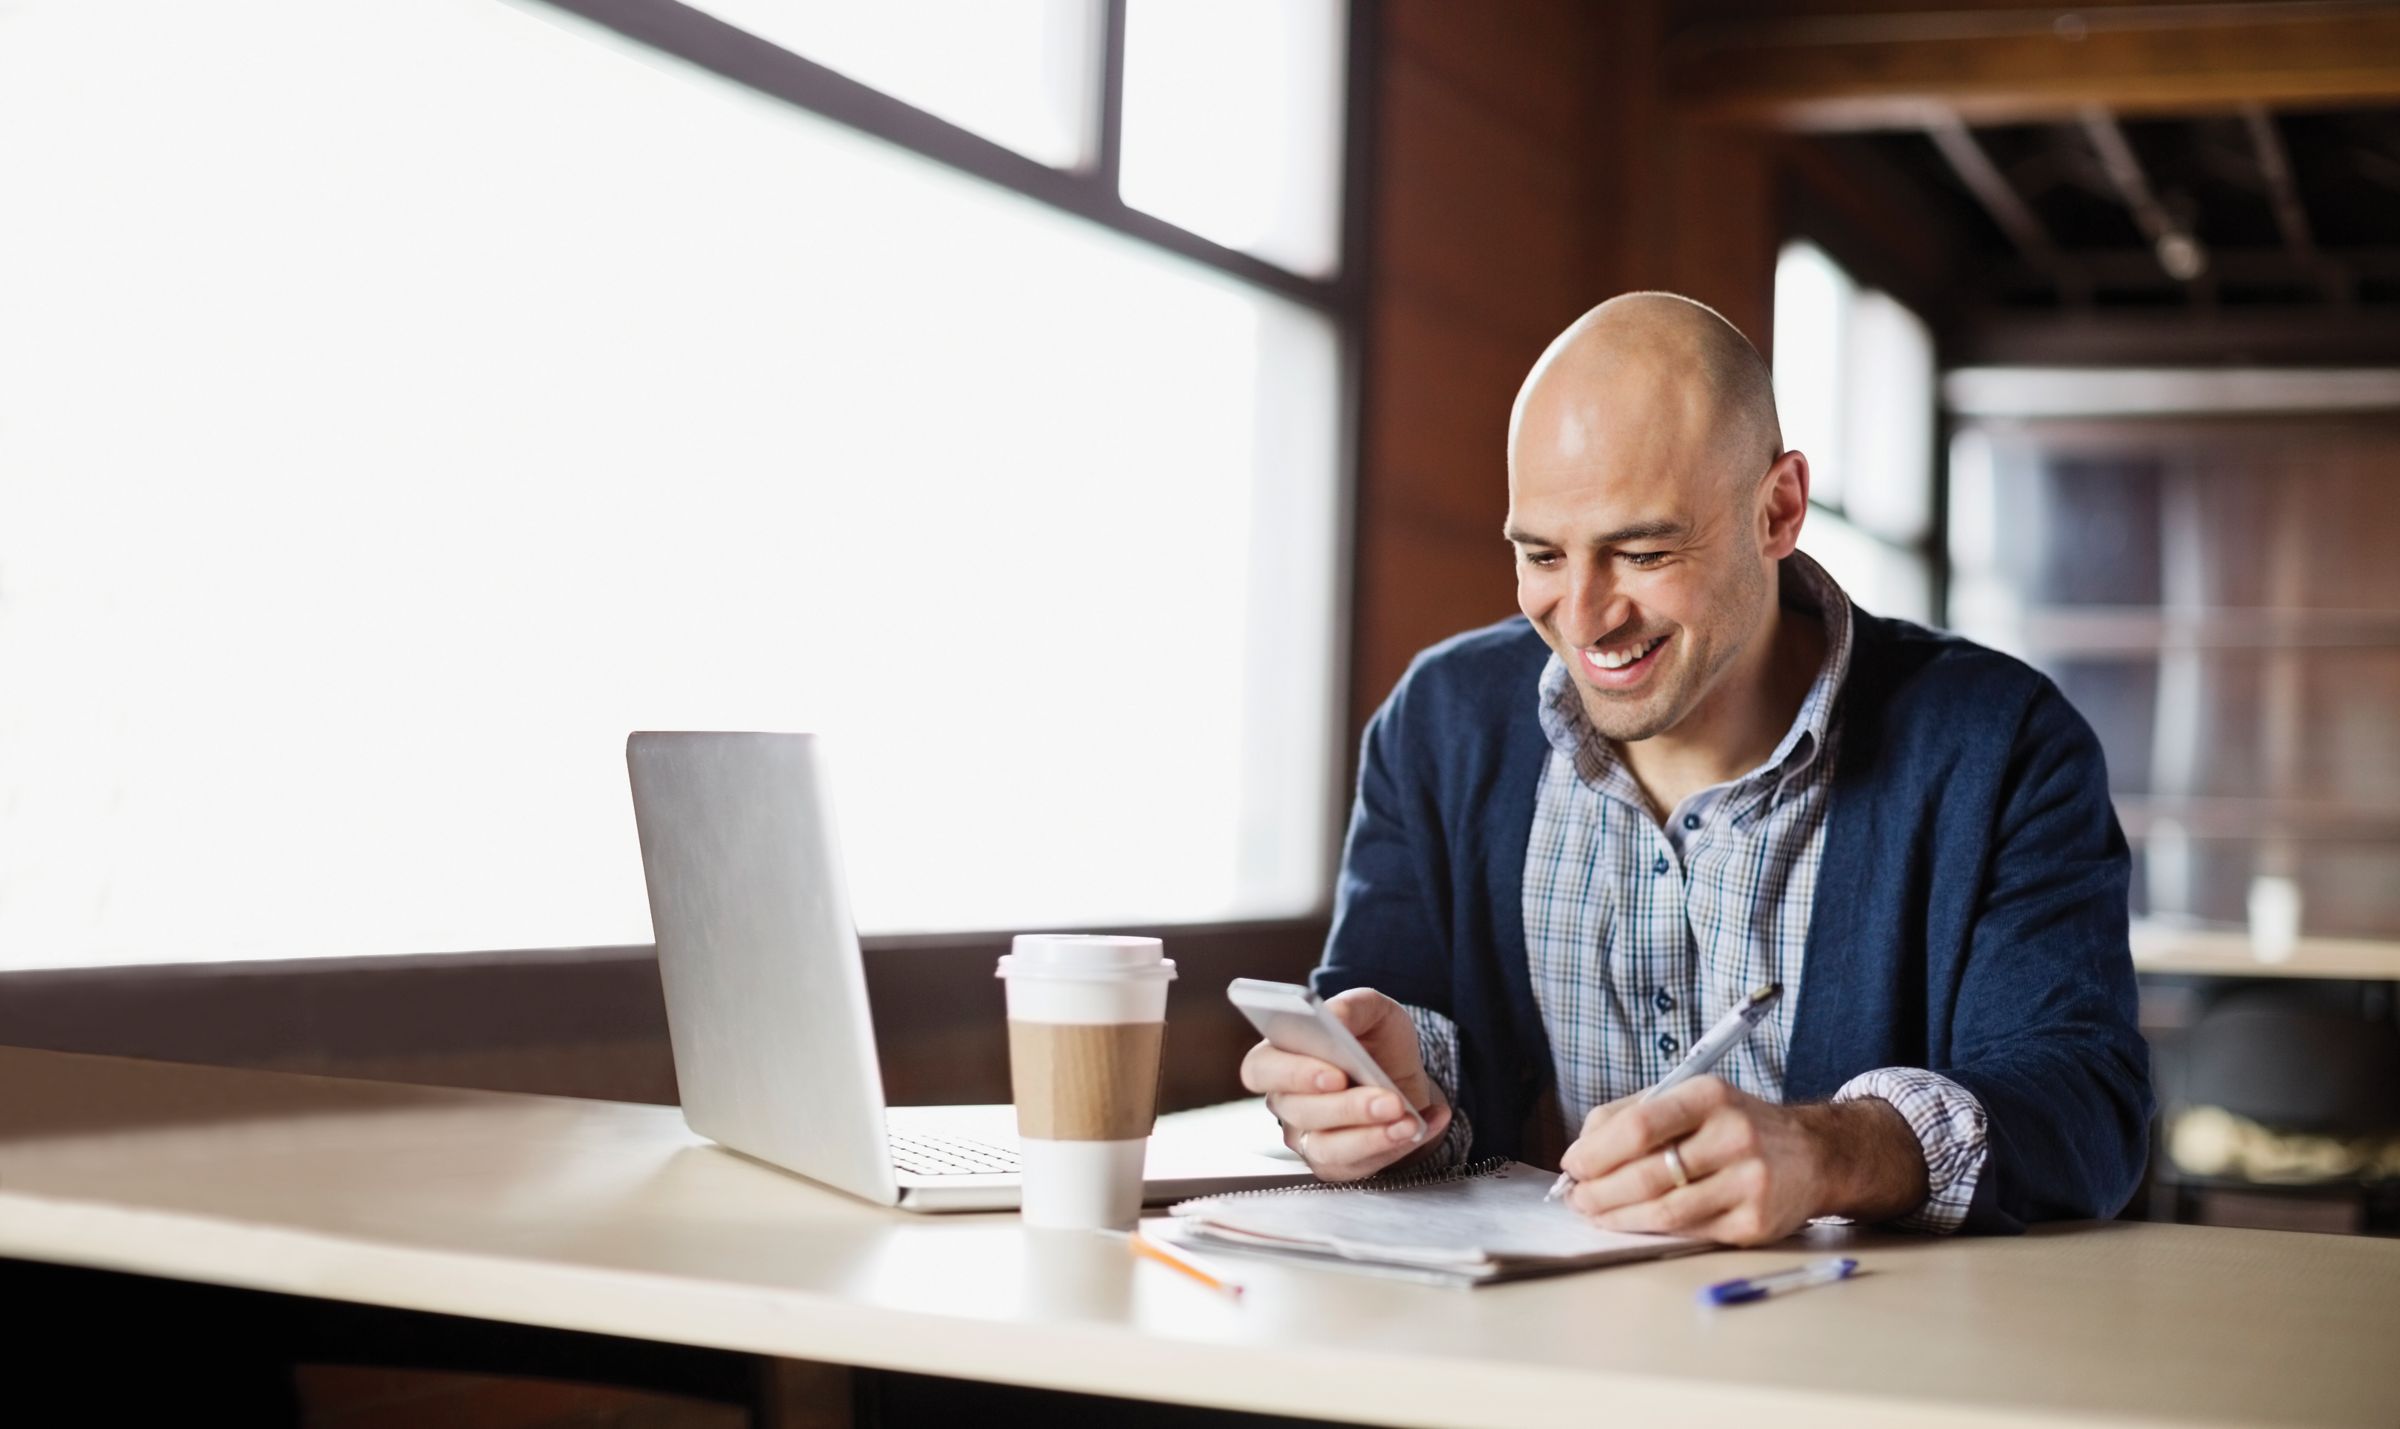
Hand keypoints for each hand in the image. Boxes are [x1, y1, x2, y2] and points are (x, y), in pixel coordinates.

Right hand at [1238, 987, 1452, 1181]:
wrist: (1402, 1075)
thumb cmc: (1374, 1040)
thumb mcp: (1372, 1010)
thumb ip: (1352, 1006)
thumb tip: (1334, 1017)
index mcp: (1279, 1056)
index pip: (1260, 1069)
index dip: (1292, 1074)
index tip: (1334, 1074)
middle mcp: (1286, 1101)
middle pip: (1300, 1112)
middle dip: (1348, 1108)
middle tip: (1387, 1100)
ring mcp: (1307, 1137)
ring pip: (1327, 1148)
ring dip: (1372, 1137)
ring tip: (1408, 1121)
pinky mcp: (1335, 1164)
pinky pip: (1359, 1165)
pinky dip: (1396, 1147)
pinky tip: (1420, 1125)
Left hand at [1558, 1077, 1926, 1245]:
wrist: (1814, 1155)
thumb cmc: (1735, 1125)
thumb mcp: (1691, 1099)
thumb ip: (1633, 1114)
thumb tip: (1581, 1149)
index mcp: (1710, 1096)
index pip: (1640, 1126)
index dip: (1596, 1152)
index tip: (1572, 1165)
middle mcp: (1734, 1136)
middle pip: (1647, 1173)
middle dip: (1599, 1190)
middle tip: (1575, 1197)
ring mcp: (1749, 1182)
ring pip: (1665, 1211)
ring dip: (1618, 1217)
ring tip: (1594, 1214)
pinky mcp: (1756, 1223)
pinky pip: (1690, 1231)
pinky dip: (1652, 1231)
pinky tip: (1633, 1224)